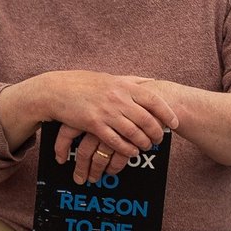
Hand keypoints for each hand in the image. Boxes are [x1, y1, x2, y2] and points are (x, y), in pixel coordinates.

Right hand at [34, 71, 178, 182]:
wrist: (55, 90)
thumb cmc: (84, 83)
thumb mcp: (110, 78)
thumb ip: (132, 80)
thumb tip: (152, 81)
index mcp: (124, 86)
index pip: (154, 100)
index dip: (167, 113)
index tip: (175, 123)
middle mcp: (118, 98)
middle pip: (147, 120)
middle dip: (156, 133)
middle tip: (159, 140)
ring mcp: (106, 112)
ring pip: (134, 133)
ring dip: (143, 143)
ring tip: (147, 147)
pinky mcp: (93, 124)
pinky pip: (116, 141)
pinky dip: (127, 149)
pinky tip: (131, 152)